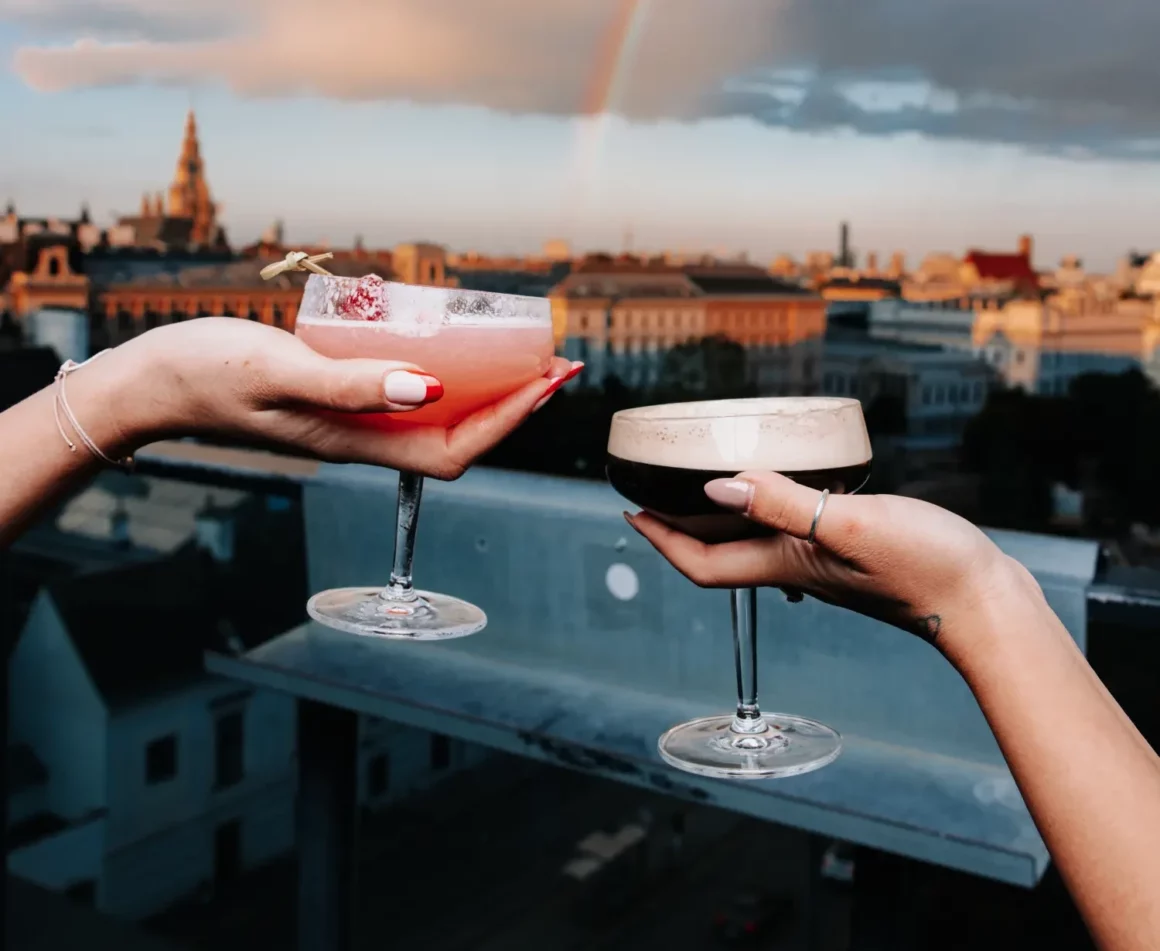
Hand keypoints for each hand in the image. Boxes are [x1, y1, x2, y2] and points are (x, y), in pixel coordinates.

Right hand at [105, 318, 578, 479]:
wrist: (153, 380)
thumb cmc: (206, 374)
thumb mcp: (280, 371)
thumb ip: (349, 384)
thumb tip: (431, 390)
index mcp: (358, 441)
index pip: (456, 448)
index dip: (510, 419)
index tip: (549, 380)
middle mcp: (364, 436)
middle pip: (459, 433)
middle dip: (514, 403)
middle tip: (554, 360)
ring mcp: (352, 417)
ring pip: (437, 413)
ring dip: (485, 387)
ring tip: (521, 352)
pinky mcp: (337, 394)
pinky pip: (406, 390)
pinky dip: (442, 370)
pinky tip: (450, 342)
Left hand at [626, 470, 1037, 651]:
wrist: (983, 600)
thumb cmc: (924, 566)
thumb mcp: (848, 526)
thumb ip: (783, 504)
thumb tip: (716, 489)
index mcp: (784, 563)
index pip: (700, 562)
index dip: (659, 539)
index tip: (629, 510)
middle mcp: (793, 566)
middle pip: (718, 549)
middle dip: (679, 521)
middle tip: (656, 483)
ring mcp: (820, 562)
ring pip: (753, 538)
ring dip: (721, 511)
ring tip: (705, 475)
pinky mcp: (849, 551)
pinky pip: (790, 528)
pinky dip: (770, 504)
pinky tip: (781, 482)